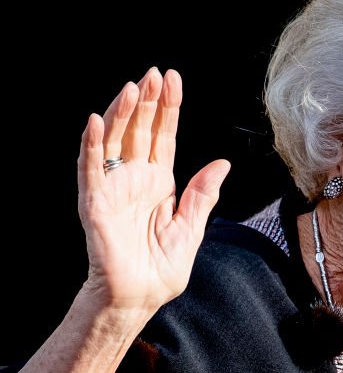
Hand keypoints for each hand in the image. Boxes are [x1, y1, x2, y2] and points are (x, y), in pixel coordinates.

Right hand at [78, 66, 229, 314]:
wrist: (138, 299)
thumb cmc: (160, 271)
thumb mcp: (190, 230)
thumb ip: (202, 196)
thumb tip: (221, 163)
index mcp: (158, 183)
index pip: (162, 137)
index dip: (168, 109)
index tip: (173, 80)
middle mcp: (134, 179)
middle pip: (140, 131)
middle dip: (147, 102)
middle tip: (155, 74)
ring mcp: (113, 189)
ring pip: (115, 141)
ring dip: (121, 114)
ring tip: (133, 88)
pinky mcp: (96, 204)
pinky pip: (91, 170)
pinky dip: (92, 146)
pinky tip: (96, 122)